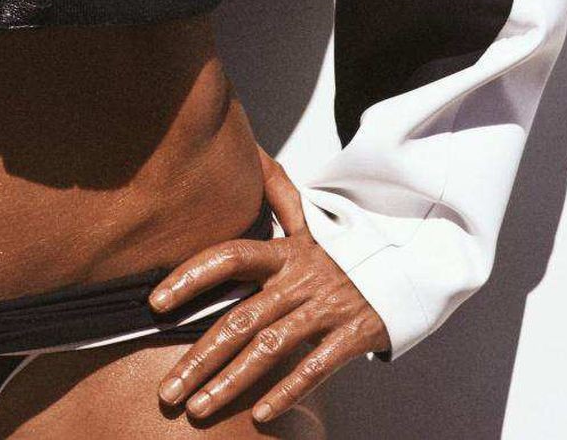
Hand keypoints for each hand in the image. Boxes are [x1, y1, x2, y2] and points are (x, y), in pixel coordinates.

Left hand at [149, 146, 389, 427]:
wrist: (410, 259)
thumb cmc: (348, 247)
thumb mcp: (312, 219)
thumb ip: (278, 192)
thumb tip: (250, 153)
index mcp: (285, 250)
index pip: (229, 257)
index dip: (191, 276)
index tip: (156, 303)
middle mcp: (300, 278)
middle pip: (240, 318)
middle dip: (199, 357)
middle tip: (167, 391)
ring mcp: (326, 307)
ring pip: (269, 348)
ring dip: (230, 382)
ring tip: (197, 408)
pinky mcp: (354, 335)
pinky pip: (315, 367)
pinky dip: (286, 391)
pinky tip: (258, 414)